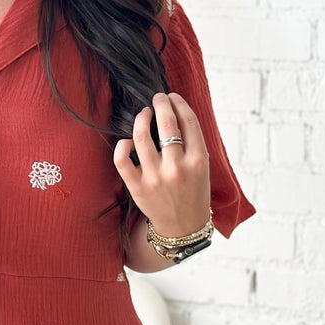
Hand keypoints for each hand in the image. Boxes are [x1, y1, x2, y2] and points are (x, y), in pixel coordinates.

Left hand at [113, 92, 210, 236]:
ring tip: (144, 113)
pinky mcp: (137, 187)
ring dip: (142, 117)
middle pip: (166, 123)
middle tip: (158, 98)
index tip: (173, 97)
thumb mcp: (202, 167)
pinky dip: (122, 145)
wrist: (183, 227)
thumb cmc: (193, 192)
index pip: (188, 122)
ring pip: (141, 136)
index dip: (179, 103)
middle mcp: (177, 168)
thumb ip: (192, 143)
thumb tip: (175, 112)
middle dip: (161, 103)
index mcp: (198, 162)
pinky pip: (122, 158)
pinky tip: (128, 140)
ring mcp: (155, 178)